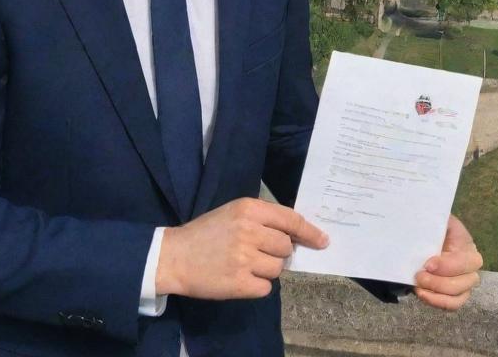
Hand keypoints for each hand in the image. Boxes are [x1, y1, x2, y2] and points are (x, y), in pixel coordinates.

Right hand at [156, 197, 328, 299]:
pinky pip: (266, 288)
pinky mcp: (239, 283)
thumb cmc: (207, 232)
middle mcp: (249, 231)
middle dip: (278, 252)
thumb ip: (263, 219)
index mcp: (248, 209)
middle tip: (258, 252)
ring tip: (245, 264)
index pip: (290, 220)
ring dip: (267, 269)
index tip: (323, 241)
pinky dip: (257, 286)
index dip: (310, 232)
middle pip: (286, 247)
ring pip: (278, 269)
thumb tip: (297, 236)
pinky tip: (240, 278)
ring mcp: (245, 258)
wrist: (174, 256)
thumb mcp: (234, 213)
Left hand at [413, 214, 482, 310]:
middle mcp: (471, 269)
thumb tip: (428, 218)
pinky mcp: (456, 295)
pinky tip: (422, 294)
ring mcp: (465, 284)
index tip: (427, 264)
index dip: (447, 266)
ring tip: (419, 288)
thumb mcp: (438, 220)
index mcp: (468, 248)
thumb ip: (437, 220)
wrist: (428, 240)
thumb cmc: (435, 229)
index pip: (464, 262)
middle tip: (419, 276)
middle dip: (439, 283)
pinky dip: (437, 302)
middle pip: (463, 284)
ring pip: (458, 298)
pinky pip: (452, 305)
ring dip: (437, 295)